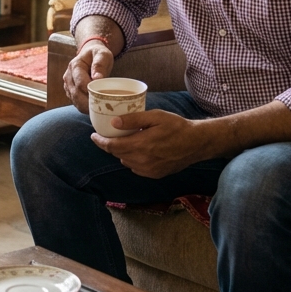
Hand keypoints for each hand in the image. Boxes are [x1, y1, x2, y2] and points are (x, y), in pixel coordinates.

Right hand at [63, 41, 114, 112]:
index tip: (103, 99)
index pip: (80, 83)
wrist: (90, 54)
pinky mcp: (70, 91)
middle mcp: (68, 76)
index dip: (90, 92)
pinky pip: (76, 102)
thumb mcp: (102, 54)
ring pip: (75, 100)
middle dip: (88, 103)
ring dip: (86, 107)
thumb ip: (100, 64)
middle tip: (102, 109)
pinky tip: (94, 109)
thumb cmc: (98, 54)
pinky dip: (84, 107)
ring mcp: (67, 85)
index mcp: (75, 66)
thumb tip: (97, 78)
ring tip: (99, 111)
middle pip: (76, 94)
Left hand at [91, 111, 235, 178]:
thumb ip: (133, 120)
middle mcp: (142, 161)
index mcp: (141, 145)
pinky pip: (136, 167)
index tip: (93, 135)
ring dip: (122, 152)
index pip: (112, 146)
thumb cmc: (176, 126)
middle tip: (108, 135)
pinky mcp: (154, 175)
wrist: (196, 143)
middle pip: (117, 154)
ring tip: (126, 140)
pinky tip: (138, 150)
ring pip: (126, 161)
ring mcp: (148, 170)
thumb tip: (113, 123)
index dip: (100, 141)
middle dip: (110, 145)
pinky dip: (132, 159)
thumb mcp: (155, 117)